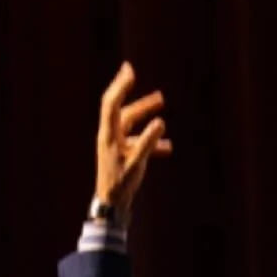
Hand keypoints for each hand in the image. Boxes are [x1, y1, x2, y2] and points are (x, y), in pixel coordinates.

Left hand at [95, 63, 172, 214]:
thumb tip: (160, 122)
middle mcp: (110, 137)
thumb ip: (148, 143)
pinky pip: (137, 141)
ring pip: (130, 123)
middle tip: (141, 79)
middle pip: (122, 110)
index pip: (112, 103)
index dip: (120, 86)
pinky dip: (151, 140)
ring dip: (145, 114)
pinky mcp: (122, 155)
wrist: (111, 206)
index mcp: (108, 135)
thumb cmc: (121, 185)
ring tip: (161, 105)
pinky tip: (168, 147)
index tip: (130, 71)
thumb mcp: (137, 163)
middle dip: (134, 95)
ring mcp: (115, 146)